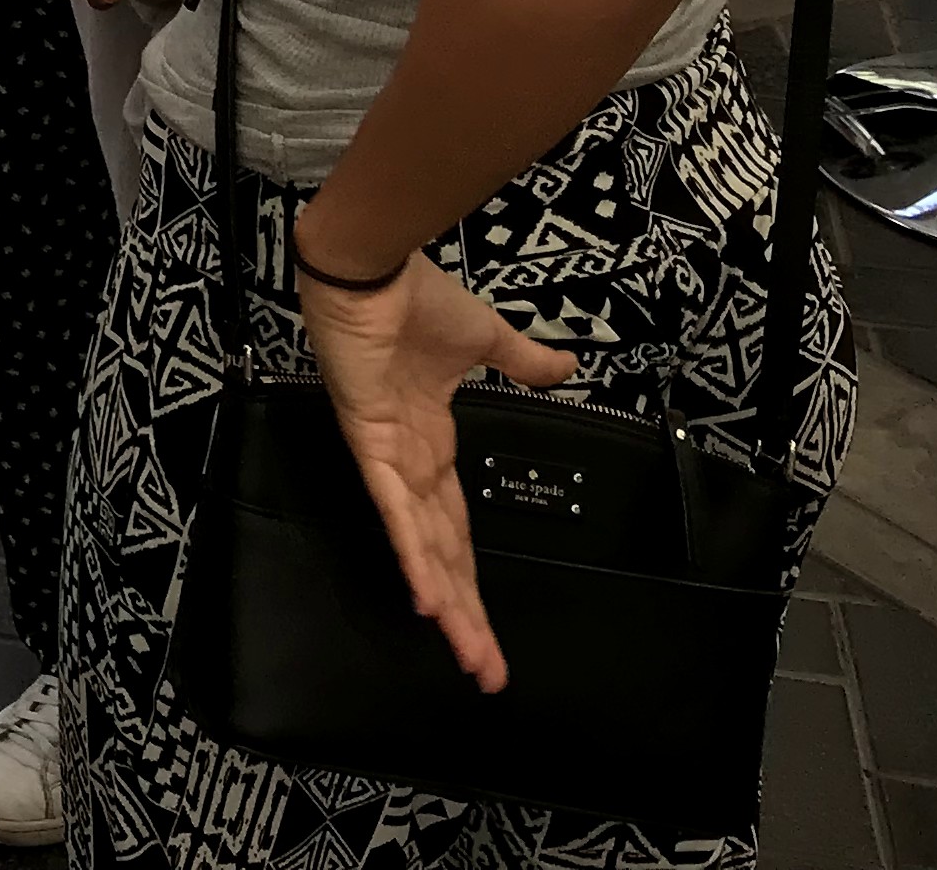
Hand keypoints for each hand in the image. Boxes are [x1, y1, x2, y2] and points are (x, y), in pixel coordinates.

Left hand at [293, 250, 576, 695]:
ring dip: (447, 601)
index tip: (485, 627)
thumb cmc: (415, 296)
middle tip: (486, 672)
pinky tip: (428, 599)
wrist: (372, 264)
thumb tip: (566, 367)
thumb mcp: (486, 339)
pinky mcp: (370, 441)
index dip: (470, 578)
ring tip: (467, 654)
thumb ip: (522, 363)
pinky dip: (413, 552)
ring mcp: (387, 456)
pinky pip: (395, 508)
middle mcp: (408, 461)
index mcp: (429, 442)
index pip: (455, 529)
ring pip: (422, 546)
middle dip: (466, 615)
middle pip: (443, 555)